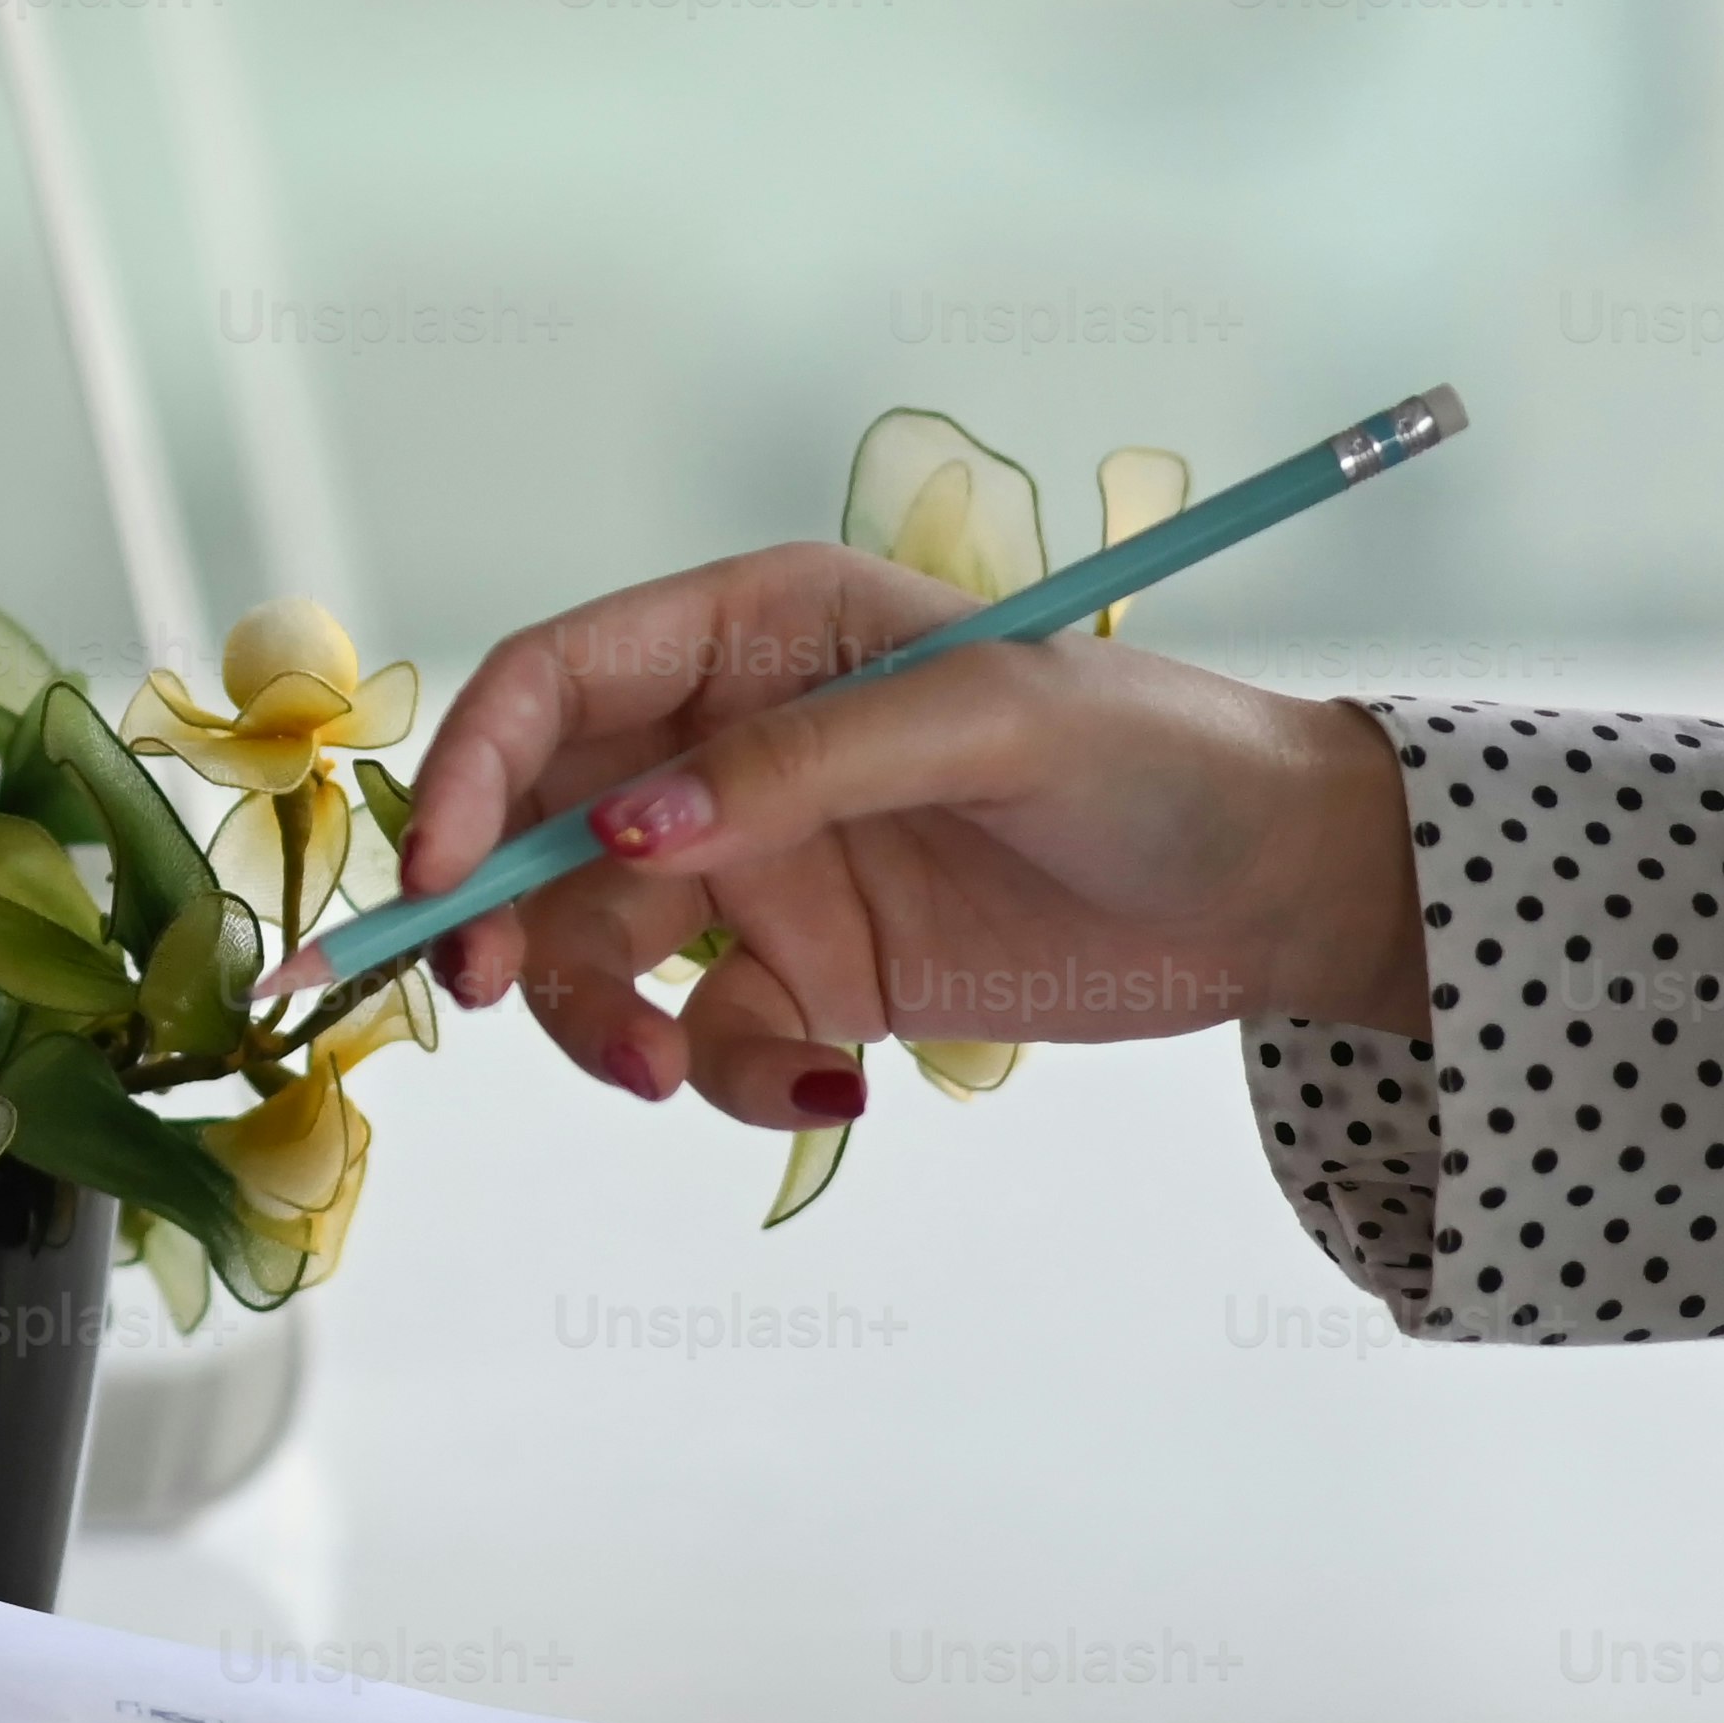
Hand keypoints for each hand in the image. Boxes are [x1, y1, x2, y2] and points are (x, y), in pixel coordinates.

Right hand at [392, 541, 1423, 1126]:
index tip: (440, 879)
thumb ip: (802, 765)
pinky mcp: (808, 977)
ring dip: (597, 1020)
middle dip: (493, 912)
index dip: (470, 769)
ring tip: (670, 1074)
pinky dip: (735, 1079)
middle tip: (486, 991)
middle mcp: (728, 745)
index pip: (555, 682)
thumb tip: (631, 827)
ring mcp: (762, 866)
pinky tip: (836, 1089)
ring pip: (596, 948)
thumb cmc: (1156, 754)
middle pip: (535, 826)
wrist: (1283, 890)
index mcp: (753, 633)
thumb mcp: (989, 722)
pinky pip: (709, 1039)